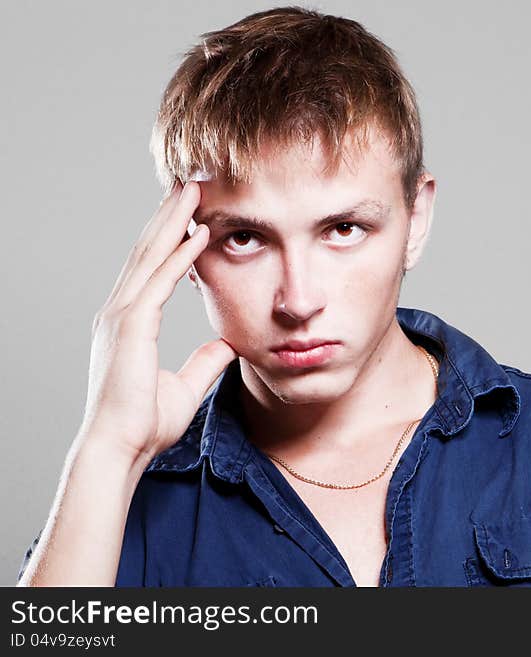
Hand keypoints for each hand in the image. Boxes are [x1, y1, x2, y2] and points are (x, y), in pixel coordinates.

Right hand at [80, 181, 236, 462]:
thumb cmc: (145, 424)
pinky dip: (180, 255)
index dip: (170, 237)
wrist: (120, 449)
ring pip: (151, 256)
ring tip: (194, 190)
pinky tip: (199, 233)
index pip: (153, 268)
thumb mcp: (186, 386)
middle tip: (190, 183)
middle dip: (169, 215)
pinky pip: (160, 281)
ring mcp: (122, 316)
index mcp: (131, 323)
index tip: (190, 212)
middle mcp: (121, 311)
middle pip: (148, 251)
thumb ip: (204, 362)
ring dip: (174, 221)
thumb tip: (225, 345)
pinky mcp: (130, 326)